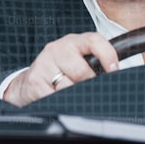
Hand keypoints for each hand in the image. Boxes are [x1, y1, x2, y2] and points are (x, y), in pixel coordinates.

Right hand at [3, 32, 119, 106]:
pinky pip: (54, 97)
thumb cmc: (60, 72)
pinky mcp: (35, 80)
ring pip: (68, 87)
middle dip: (86, 85)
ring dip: (71, 95)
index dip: (107, 55)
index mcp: (73, 42)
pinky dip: (58, 102)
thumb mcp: (78, 62)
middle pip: (81, 71)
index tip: (114, 70)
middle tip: (85, 89)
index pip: (94, 41)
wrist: (29, 82)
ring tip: (65, 91)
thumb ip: (95, 65)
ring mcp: (44, 63)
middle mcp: (58, 49)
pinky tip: (54, 96)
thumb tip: (115, 79)